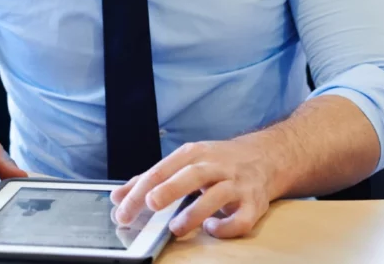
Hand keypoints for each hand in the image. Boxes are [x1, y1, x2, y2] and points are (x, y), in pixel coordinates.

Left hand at [110, 139, 275, 238]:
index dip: (140, 189)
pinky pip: (241, 219)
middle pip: (191, 175)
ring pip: (217, 196)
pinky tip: (211, 229)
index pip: (162, 169)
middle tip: (150, 203)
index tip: (121, 208)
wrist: (266, 156)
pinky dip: (226, 227)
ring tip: (176, 228)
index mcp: (194, 154)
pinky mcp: (254, 203)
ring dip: (195, 213)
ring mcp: (237, 184)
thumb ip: (152, 179)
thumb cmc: (218, 161)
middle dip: (169, 189)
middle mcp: (216, 165)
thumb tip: (118, 197)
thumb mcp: (185, 161)